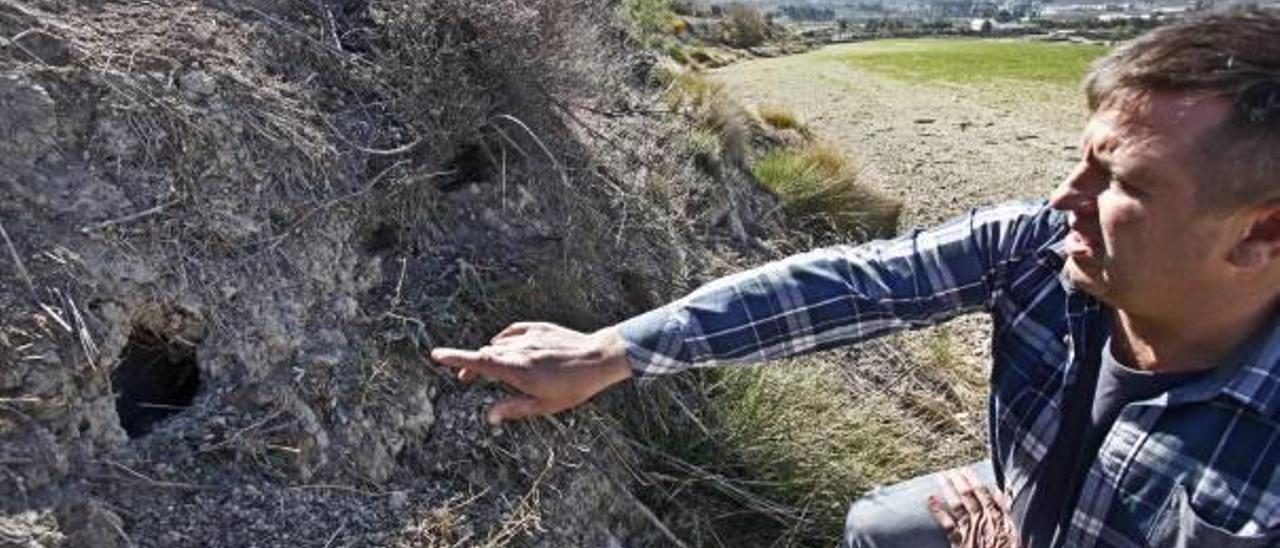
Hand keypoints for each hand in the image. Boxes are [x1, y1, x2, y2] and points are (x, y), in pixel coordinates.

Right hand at [429, 323, 633, 424]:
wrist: (599, 358)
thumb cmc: (574, 386)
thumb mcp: (544, 405)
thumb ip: (514, 409)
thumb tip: (490, 416)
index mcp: (516, 369)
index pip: (478, 362)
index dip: (454, 358)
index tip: (435, 355)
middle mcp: (519, 350)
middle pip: (485, 354)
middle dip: (471, 365)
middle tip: (465, 378)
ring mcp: (529, 337)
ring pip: (499, 344)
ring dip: (490, 355)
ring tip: (493, 369)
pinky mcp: (540, 328)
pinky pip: (514, 332)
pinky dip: (505, 340)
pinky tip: (507, 347)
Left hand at [927, 467, 1019, 547]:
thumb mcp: (1016, 532)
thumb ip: (1007, 510)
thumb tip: (1004, 490)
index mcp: (998, 517)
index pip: (984, 493)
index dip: (973, 479)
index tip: (966, 469)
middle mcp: (982, 520)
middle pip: (969, 495)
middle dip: (959, 480)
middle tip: (951, 469)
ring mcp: (969, 530)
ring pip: (957, 504)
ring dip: (948, 489)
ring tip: (940, 477)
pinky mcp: (960, 541)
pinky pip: (946, 523)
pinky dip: (936, 510)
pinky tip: (929, 499)